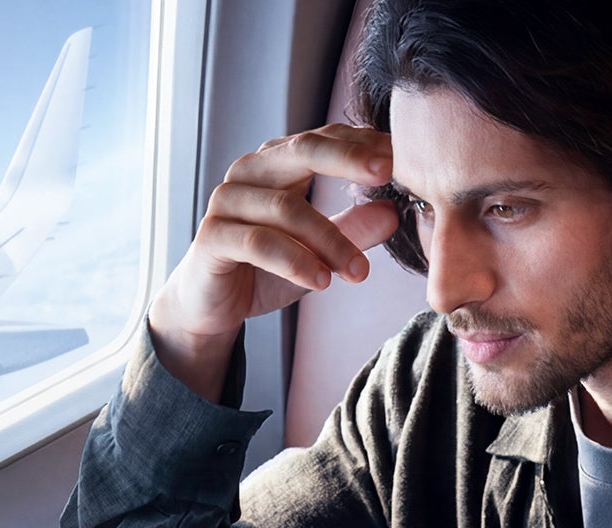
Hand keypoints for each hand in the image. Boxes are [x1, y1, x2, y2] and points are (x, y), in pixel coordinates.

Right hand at [148, 125, 401, 399]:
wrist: (210, 305)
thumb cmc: (262, 270)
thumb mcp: (317, 251)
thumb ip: (351, 230)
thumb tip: (394, 213)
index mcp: (276, 164)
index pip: (323, 138)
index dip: (361, 144)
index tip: (401, 158)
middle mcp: (250, 172)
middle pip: (302, 151)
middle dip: (347, 159)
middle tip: (386, 174)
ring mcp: (227, 202)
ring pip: (286, 208)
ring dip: (329, 241)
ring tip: (359, 272)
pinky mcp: (212, 238)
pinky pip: (259, 243)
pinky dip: (295, 262)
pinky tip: (322, 282)